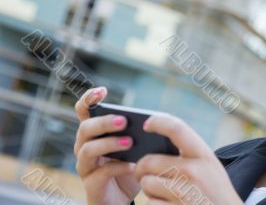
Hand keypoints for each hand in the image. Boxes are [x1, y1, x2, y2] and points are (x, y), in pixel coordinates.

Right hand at [74, 87, 140, 204]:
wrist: (123, 197)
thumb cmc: (129, 166)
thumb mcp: (137, 147)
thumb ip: (142, 132)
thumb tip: (161, 119)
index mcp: (94, 132)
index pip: (84, 111)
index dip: (89, 99)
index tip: (103, 91)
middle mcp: (84, 145)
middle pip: (85, 128)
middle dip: (103, 122)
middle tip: (123, 121)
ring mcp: (85, 165)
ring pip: (88, 149)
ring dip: (109, 144)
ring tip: (129, 142)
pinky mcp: (91, 184)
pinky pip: (100, 173)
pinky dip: (117, 167)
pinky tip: (131, 166)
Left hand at [135, 115, 242, 204]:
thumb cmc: (215, 193)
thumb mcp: (210, 168)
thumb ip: (190, 154)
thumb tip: (155, 145)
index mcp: (204, 156)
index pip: (177, 129)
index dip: (158, 122)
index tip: (146, 125)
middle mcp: (193, 171)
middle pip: (150, 161)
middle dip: (141, 169)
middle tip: (143, 173)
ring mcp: (183, 193)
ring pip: (146, 183)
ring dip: (149, 190)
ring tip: (163, 194)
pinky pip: (149, 204)